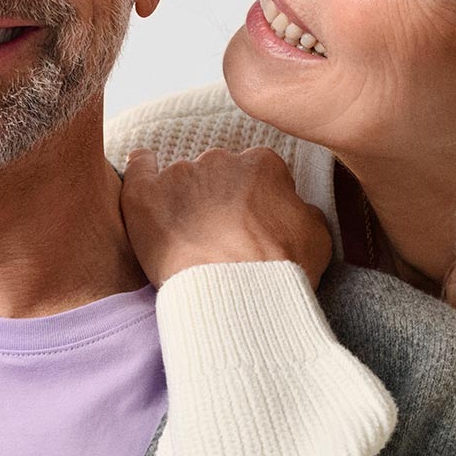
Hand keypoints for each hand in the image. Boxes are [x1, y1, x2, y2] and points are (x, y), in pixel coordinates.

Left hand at [121, 147, 332, 290]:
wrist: (237, 295)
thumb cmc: (280, 271)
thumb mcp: (317, 238)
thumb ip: (303, 211)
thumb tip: (295, 207)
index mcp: (263, 166)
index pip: (257, 174)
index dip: (254, 201)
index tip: (250, 225)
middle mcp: (221, 161)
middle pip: (218, 174)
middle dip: (218, 199)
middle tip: (219, 236)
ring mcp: (181, 175)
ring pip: (181, 179)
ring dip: (183, 199)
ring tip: (185, 236)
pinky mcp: (146, 194)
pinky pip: (138, 168)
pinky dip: (140, 168)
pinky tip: (142, 169)